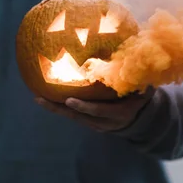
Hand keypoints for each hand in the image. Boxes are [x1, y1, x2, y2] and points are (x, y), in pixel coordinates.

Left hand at [36, 87, 153, 131]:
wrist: (141, 120)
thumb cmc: (141, 98)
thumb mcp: (144, 91)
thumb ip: (138, 80)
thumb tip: (135, 58)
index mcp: (118, 114)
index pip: (98, 111)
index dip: (84, 107)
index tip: (69, 100)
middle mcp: (104, 123)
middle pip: (78, 117)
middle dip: (59, 109)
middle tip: (41, 99)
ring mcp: (95, 124)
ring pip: (72, 117)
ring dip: (54, 108)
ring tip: (37, 97)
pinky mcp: (89, 122)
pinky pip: (73, 115)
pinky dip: (59, 107)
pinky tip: (46, 96)